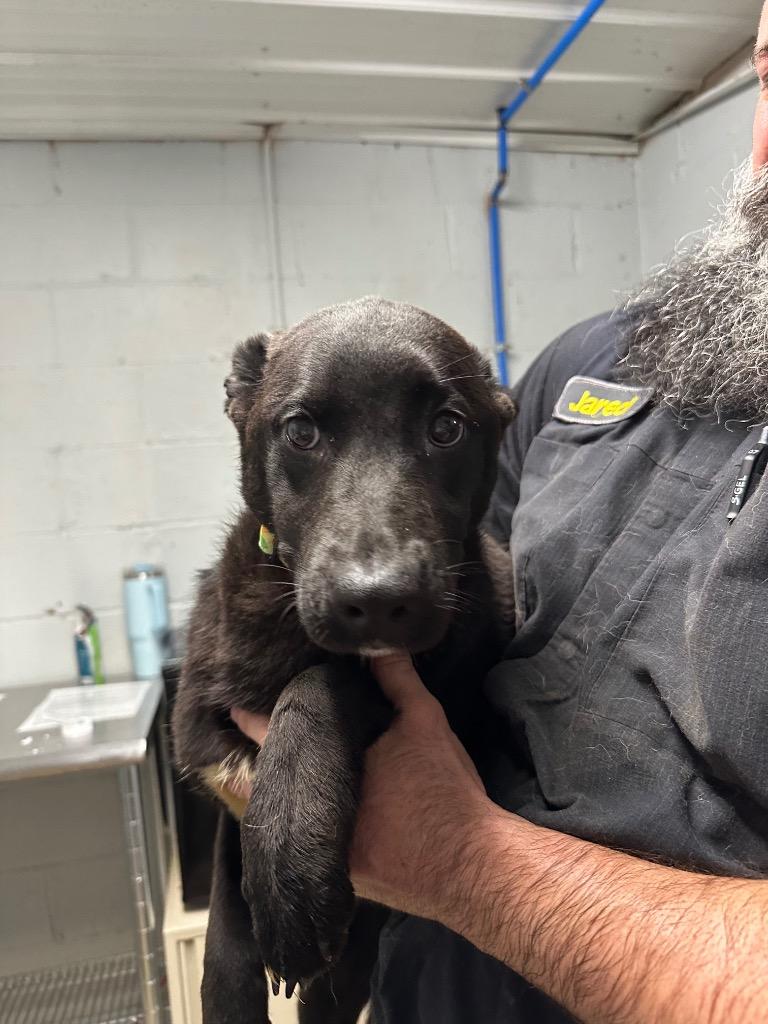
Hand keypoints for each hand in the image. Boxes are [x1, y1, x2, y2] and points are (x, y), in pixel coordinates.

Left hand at [232, 654, 492, 926]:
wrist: (471, 865)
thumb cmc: (445, 790)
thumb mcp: (425, 722)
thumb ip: (397, 681)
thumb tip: (377, 645)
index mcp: (329, 771)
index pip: (275, 738)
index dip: (253, 721)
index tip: (232, 707)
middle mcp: (315, 816)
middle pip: (274, 780)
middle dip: (267, 757)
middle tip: (250, 733)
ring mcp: (324, 850)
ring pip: (290, 815)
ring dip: (285, 791)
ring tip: (276, 766)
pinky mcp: (341, 874)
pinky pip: (310, 842)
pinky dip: (306, 821)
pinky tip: (310, 807)